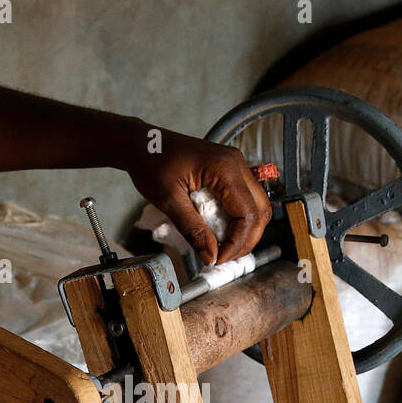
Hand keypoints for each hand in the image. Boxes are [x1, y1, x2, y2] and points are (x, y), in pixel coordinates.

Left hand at [122, 127, 271, 266]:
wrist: (142, 143)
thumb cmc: (151, 163)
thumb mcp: (169, 200)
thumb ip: (192, 230)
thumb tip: (211, 257)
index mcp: (225, 168)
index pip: (248, 213)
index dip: (237, 242)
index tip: (219, 258)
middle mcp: (236, 164)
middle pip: (260, 210)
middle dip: (247, 239)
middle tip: (225, 257)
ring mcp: (235, 165)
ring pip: (256, 205)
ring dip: (245, 230)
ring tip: (224, 248)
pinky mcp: (229, 170)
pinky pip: (244, 198)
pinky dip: (238, 219)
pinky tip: (222, 231)